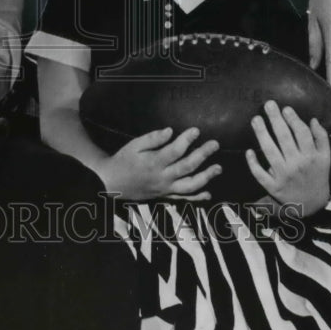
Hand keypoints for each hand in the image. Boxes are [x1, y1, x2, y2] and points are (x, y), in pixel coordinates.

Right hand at [98, 127, 220, 201]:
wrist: (112, 183)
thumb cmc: (123, 160)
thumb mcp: (133, 145)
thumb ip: (152, 139)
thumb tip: (170, 131)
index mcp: (154, 162)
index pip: (174, 151)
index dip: (187, 140)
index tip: (197, 130)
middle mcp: (162, 177)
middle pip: (187, 167)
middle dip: (203, 155)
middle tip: (215, 144)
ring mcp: (165, 189)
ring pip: (189, 185)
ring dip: (206, 177)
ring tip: (218, 168)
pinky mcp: (164, 196)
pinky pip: (183, 199)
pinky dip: (196, 197)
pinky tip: (208, 194)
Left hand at [246, 101, 330, 215]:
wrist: (312, 204)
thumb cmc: (317, 175)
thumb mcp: (325, 157)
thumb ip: (321, 138)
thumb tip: (313, 119)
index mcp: (311, 157)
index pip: (301, 133)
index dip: (293, 119)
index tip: (285, 108)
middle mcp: (297, 165)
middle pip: (284, 138)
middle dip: (275, 120)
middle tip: (268, 104)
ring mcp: (284, 176)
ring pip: (270, 152)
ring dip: (262, 134)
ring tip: (256, 119)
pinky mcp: (273, 187)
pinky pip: (261, 174)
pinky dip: (254, 164)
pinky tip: (249, 151)